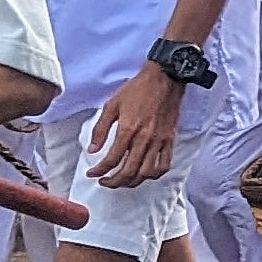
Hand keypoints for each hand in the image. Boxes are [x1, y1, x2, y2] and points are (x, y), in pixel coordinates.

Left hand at [85, 63, 187, 189]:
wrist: (164, 79)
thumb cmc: (137, 89)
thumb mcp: (112, 105)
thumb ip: (100, 129)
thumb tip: (92, 149)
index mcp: (128, 129)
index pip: (111, 159)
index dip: (99, 170)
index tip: (92, 173)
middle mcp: (144, 139)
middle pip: (128, 171)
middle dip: (113, 182)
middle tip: (104, 182)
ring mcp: (159, 141)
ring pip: (145, 173)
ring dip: (132, 182)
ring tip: (122, 181)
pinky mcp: (169, 140)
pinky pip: (164, 165)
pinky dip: (154, 175)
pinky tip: (145, 175)